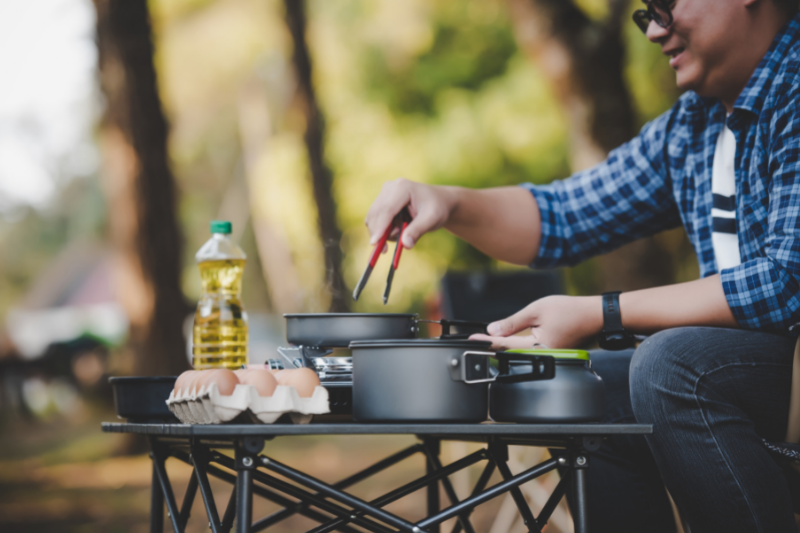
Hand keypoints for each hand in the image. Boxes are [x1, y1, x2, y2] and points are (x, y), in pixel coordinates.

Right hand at [365, 178, 456, 248]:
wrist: (439, 201)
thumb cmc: (437, 208)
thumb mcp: (432, 219)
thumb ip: (418, 231)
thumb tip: (405, 245)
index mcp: (402, 188)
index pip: (386, 209)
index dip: (379, 227)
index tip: (374, 243)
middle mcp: (389, 188)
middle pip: (376, 214)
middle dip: (379, 233)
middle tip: (385, 251)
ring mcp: (384, 193)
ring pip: (372, 218)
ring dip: (382, 232)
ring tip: (403, 232)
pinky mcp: (381, 201)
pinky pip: (374, 219)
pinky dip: (382, 230)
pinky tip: (397, 230)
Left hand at [470, 295, 603, 349]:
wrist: (595, 315)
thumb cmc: (570, 310)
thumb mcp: (536, 310)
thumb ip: (513, 322)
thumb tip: (493, 330)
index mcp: (537, 347)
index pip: (504, 345)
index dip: (486, 341)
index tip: (471, 339)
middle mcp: (542, 356)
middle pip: (510, 353)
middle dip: (492, 346)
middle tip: (475, 340)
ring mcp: (548, 356)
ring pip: (520, 353)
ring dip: (504, 347)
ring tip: (487, 341)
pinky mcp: (552, 353)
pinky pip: (530, 351)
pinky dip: (517, 346)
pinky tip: (508, 341)